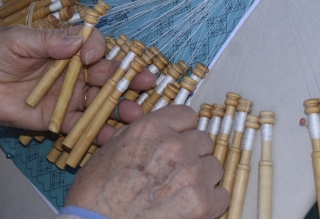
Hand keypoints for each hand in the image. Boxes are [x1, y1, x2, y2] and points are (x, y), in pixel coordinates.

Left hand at [0, 25, 154, 143]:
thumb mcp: (18, 40)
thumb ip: (47, 41)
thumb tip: (78, 42)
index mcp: (66, 47)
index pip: (94, 45)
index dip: (99, 50)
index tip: (91, 57)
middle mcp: (74, 71)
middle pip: (106, 74)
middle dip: (126, 78)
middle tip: (143, 83)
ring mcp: (69, 96)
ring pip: (101, 101)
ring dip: (120, 107)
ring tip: (134, 113)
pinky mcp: (59, 119)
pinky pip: (82, 126)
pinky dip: (98, 132)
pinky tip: (112, 136)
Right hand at [65, 106, 228, 218]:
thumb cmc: (98, 193)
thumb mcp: (111, 148)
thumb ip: (140, 134)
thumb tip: (157, 131)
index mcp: (151, 129)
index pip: (187, 115)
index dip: (183, 128)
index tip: (181, 137)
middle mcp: (174, 146)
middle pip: (203, 140)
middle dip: (192, 153)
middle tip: (177, 168)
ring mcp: (191, 174)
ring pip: (214, 166)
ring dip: (202, 176)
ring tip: (181, 189)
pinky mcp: (203, 203)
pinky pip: (221, 194)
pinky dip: (210, 200)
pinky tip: (190, 204)